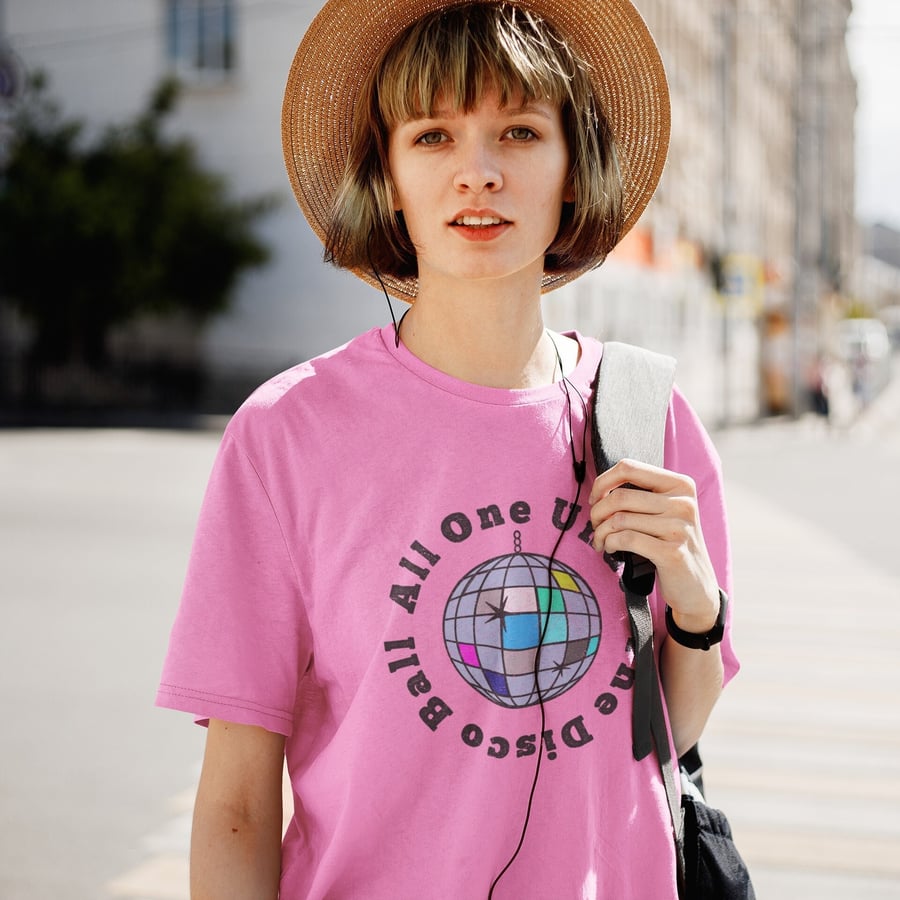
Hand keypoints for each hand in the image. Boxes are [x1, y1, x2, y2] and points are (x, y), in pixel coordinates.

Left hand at [588, 459, 719, 632]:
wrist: (696, 586)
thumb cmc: (671, 545)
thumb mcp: (665, 512)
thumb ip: (641, 495)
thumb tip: (599, 488)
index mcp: (680, 484)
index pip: (629, 467)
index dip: (602, 482)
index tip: (595, 499)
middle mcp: (683, 502)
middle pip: (620, 496)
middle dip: (597, 512)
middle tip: (595, 527)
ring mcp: (680, 527)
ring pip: (619, 519)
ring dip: (601, 532)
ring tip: (601, 541)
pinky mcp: (672, 552)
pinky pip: (626, 539)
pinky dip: (610, 544)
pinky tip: (609, 550)